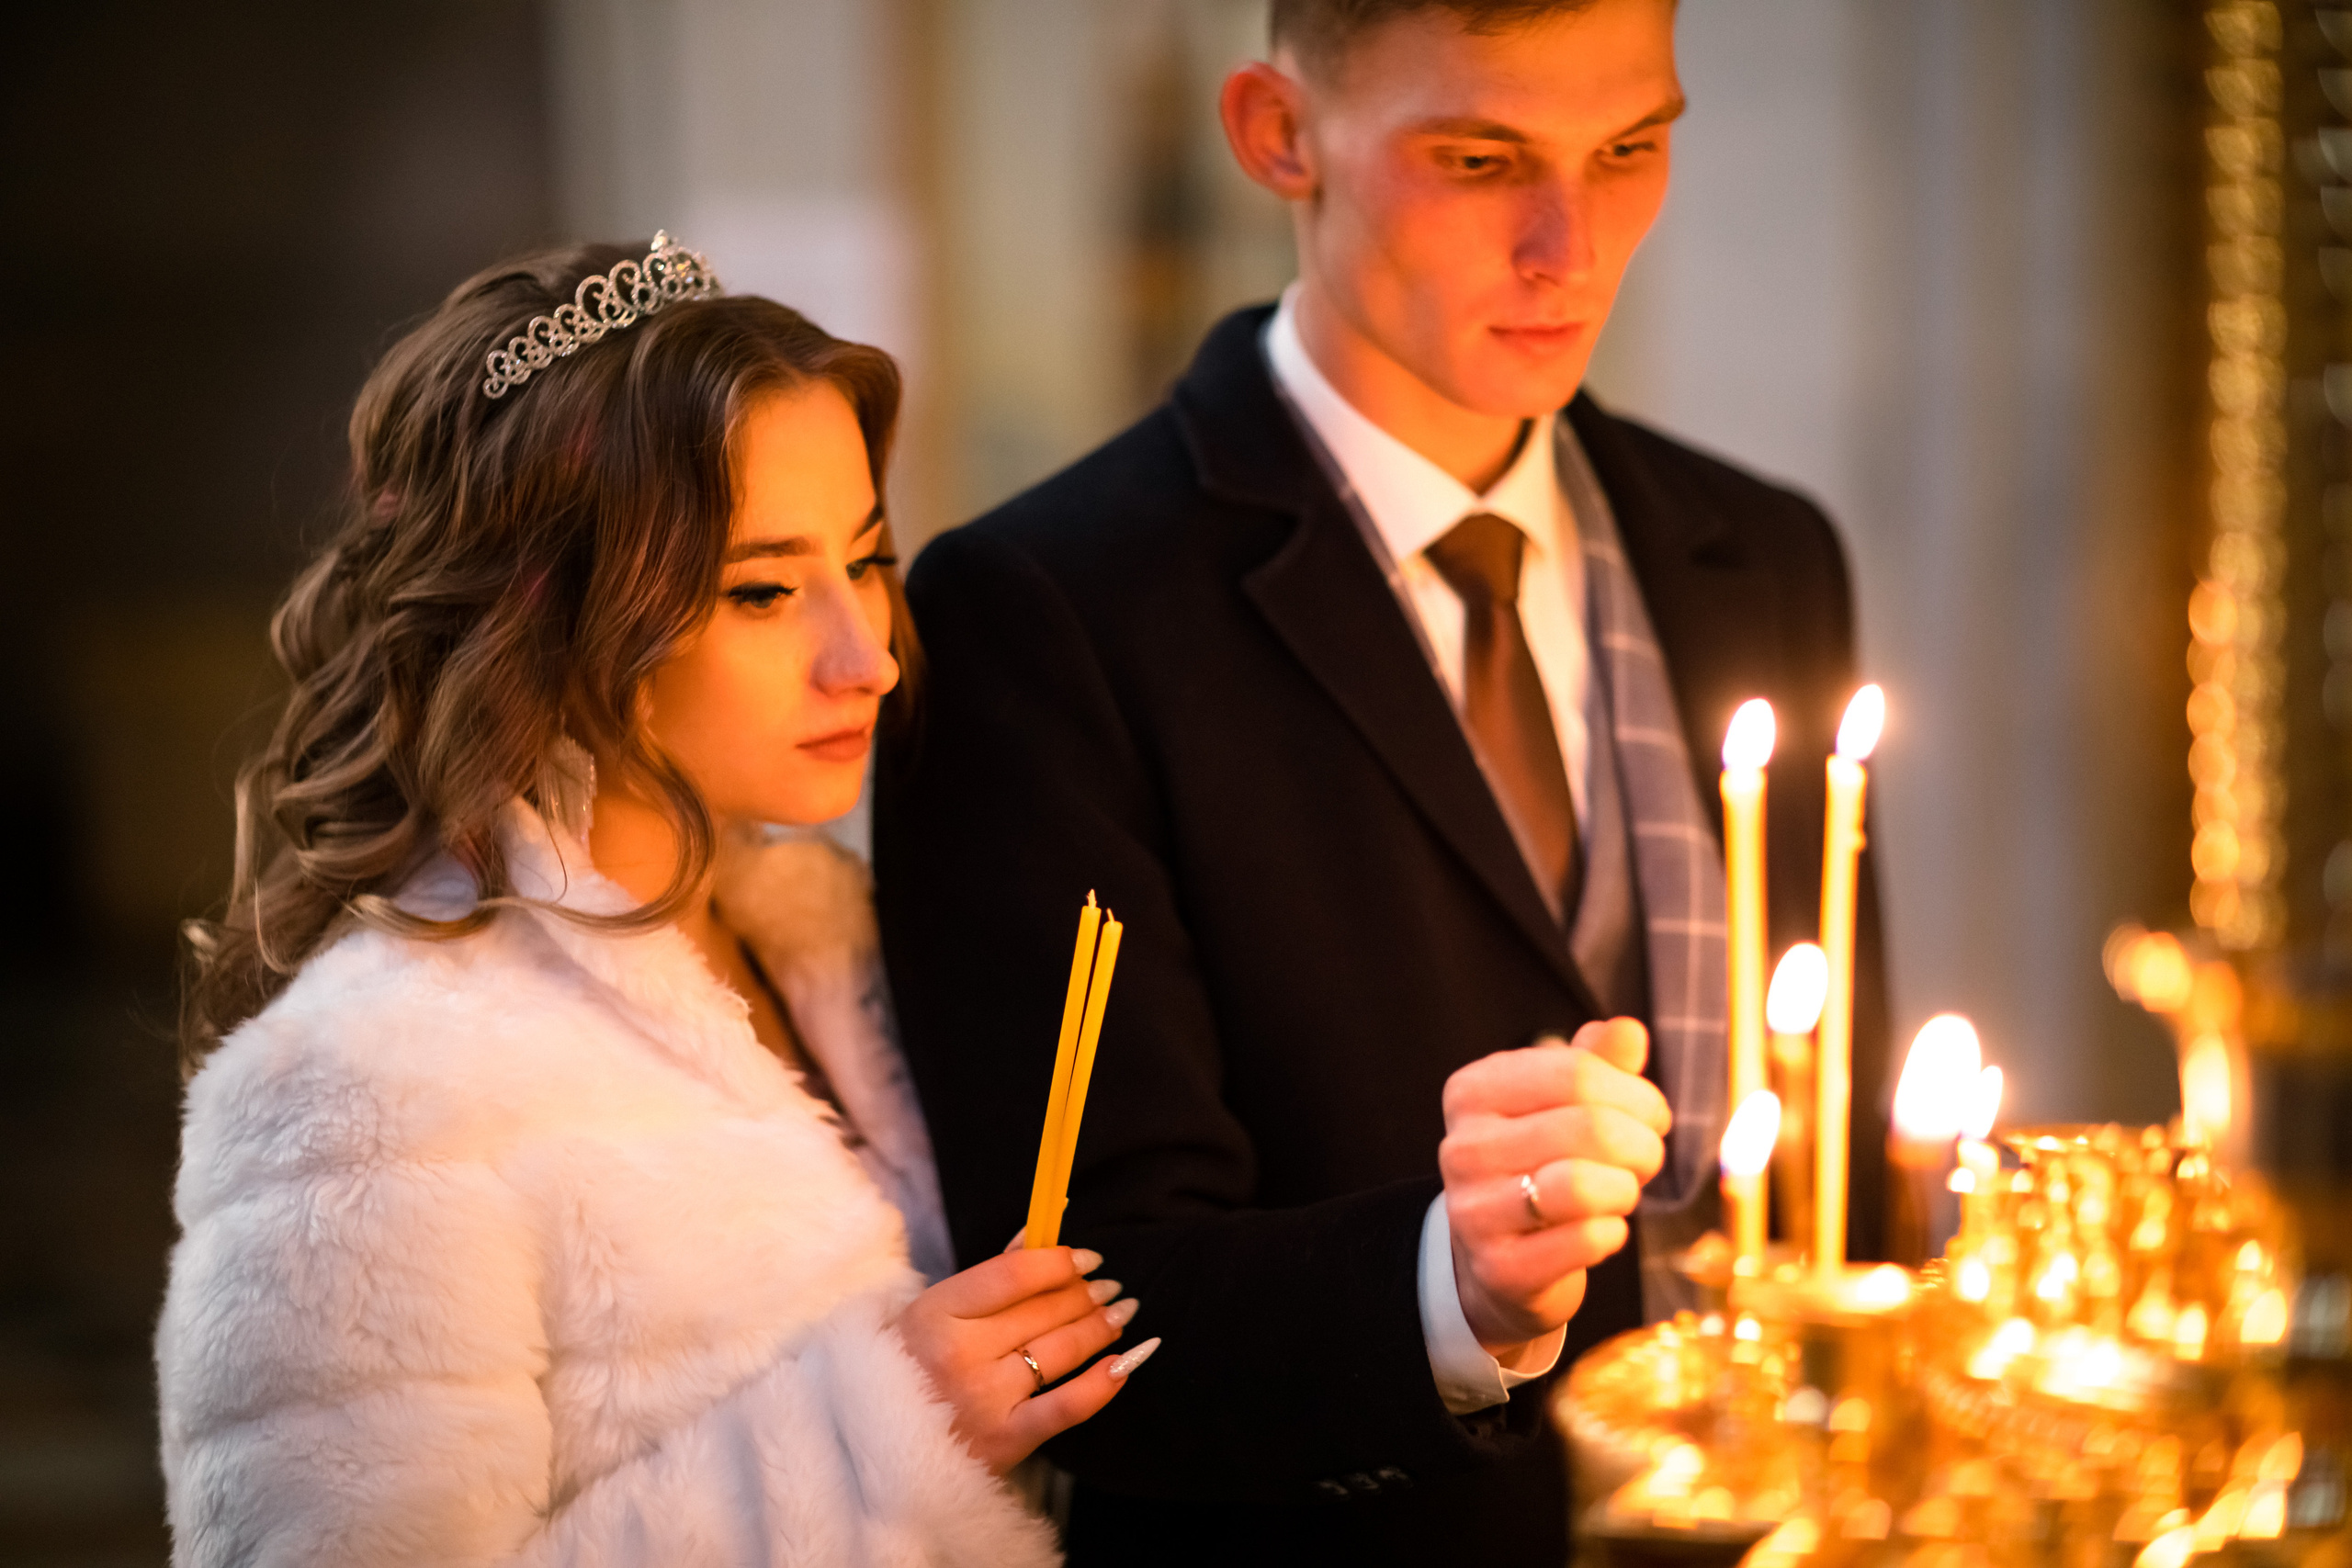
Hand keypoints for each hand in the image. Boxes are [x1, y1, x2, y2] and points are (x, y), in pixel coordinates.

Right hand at [896, 1240, 1156, 1473]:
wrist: (880, 1448)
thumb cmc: (910, 1369)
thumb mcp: (934, 1314)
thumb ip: (990, 1273)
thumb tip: (1044, 1229)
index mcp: (934, 1314)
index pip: (1015, 1273)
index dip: (1059, 1261)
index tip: (1085, 1258)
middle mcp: (957, 1355)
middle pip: (1043, 1310)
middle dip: (1086, 1293)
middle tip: (1108, 1287)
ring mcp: (981, 1400)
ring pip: (1061, 1351)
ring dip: (1100, 1327)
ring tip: (1118, 1314)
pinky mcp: (1002, 1441)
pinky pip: (1067, 1407)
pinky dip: (1102, 1383)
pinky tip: (1125, 1362)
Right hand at [1439, 1018, 1670, 1356]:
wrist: (1499, 1262)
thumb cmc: (1542, 1167)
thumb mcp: (1564, 1106)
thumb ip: (1596, 1063)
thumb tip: (1629, 1031)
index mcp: (1474, 1091)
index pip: (1577, 1072)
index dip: (1637, 1095)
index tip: (1653, 1116)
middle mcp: (1463, 1147)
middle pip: (1589, 1127)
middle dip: (1642, 1145)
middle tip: (1647, 1159)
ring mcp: (1474, 1211)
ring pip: (1583, 1185)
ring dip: (1625, 1190)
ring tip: (1622, 1192)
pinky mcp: (1500, 1268)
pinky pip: (1586, 1240)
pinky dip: (1612, 1234)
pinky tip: (1601, 1230)